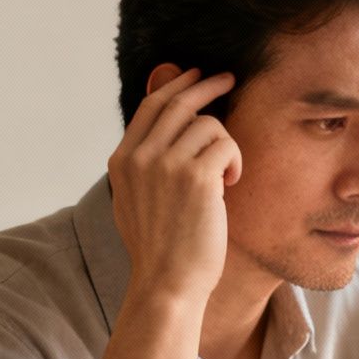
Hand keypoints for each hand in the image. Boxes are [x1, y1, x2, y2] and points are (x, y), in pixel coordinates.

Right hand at [108, 69, 240, 304]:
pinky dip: (235, 160)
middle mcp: (140, 157)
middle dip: (206, 85)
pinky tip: (232, 183)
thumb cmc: (161, 249)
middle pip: (178, 103)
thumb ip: (144, 165)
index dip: (176, 86)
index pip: (151, 107)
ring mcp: (166, 165)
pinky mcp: (196, 177)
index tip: (195, 75)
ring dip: (226, 144)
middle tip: (229, 79)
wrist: (167, 283)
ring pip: (208, 124)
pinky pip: (226, 144)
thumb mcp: (136, 201)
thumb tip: (160, 133)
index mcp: (123, 161)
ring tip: (226, 176)